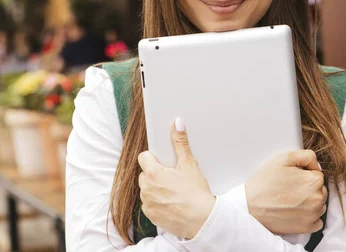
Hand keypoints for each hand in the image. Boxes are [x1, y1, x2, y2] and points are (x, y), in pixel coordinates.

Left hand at [138, 118, 214, 239]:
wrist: (202, 221)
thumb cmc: (196, 193)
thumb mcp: (189, 164)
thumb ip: (180, 143)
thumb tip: (177, 124)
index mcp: (153, 174)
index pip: (143, 157)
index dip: (153, 157)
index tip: (162, 161)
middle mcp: (146, 189)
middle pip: (145, 174)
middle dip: (155, 173)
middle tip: (171, 176)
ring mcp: (147, 203)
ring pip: (146, 189)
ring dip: (155, 188)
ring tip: (172, 191)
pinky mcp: (151, 216)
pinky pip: (149, 204)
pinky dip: (157, 202)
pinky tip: (170, 202)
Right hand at [245, 150, 326, 234]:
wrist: (249, 206)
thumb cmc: (264, 182)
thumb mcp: (282, 158)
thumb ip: (306, 155)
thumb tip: (316, 164)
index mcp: (314, 181)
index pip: (318, 174)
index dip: (304, 173)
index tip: (291, 176)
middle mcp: (318, 199)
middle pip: (320, 189)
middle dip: (308, 187)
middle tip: (289, 187)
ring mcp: (313, 215)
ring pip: (319, 204)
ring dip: (310, 201)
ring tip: (290, 198)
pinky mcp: (307, 227)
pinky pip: (317, 221)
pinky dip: (309, 216)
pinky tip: (295, 210)